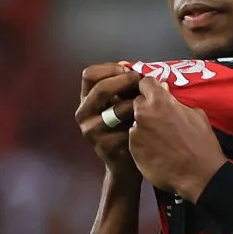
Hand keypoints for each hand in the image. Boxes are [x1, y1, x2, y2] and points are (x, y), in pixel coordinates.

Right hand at [75, 63, 142, 184]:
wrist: (127, 165)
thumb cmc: (128, 129)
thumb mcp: (122, 105)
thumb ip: (127, 88)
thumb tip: (144, 70)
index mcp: (86, 100)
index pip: (89, 74)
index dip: (111, 69)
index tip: (130, 70)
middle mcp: (83, 114)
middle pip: (100, 88)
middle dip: (125, 81)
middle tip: (142, 82)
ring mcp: (91, 131)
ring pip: (116, 109)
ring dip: (136, 103)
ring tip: (149, 104)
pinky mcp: (104, 146)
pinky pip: (127, 129)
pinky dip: (141, 124)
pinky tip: (149, 125)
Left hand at [128, 77, 225, 201]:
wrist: (199, 175)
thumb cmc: (202, 144)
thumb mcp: (197, 116)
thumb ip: (177, 102)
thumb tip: (167, 93)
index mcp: (159, 100)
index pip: (145, 82)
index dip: (150, 88)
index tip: (155, 94)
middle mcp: (142, 113)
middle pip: (136, 102)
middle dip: (146, 108)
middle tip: (158, 119)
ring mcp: (135, 132)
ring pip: (135, 123)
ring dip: (144, 127)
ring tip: (158, 139)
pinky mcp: (132, 150)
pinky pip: (135, 141)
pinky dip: (143, 144)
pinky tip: (155, 151)